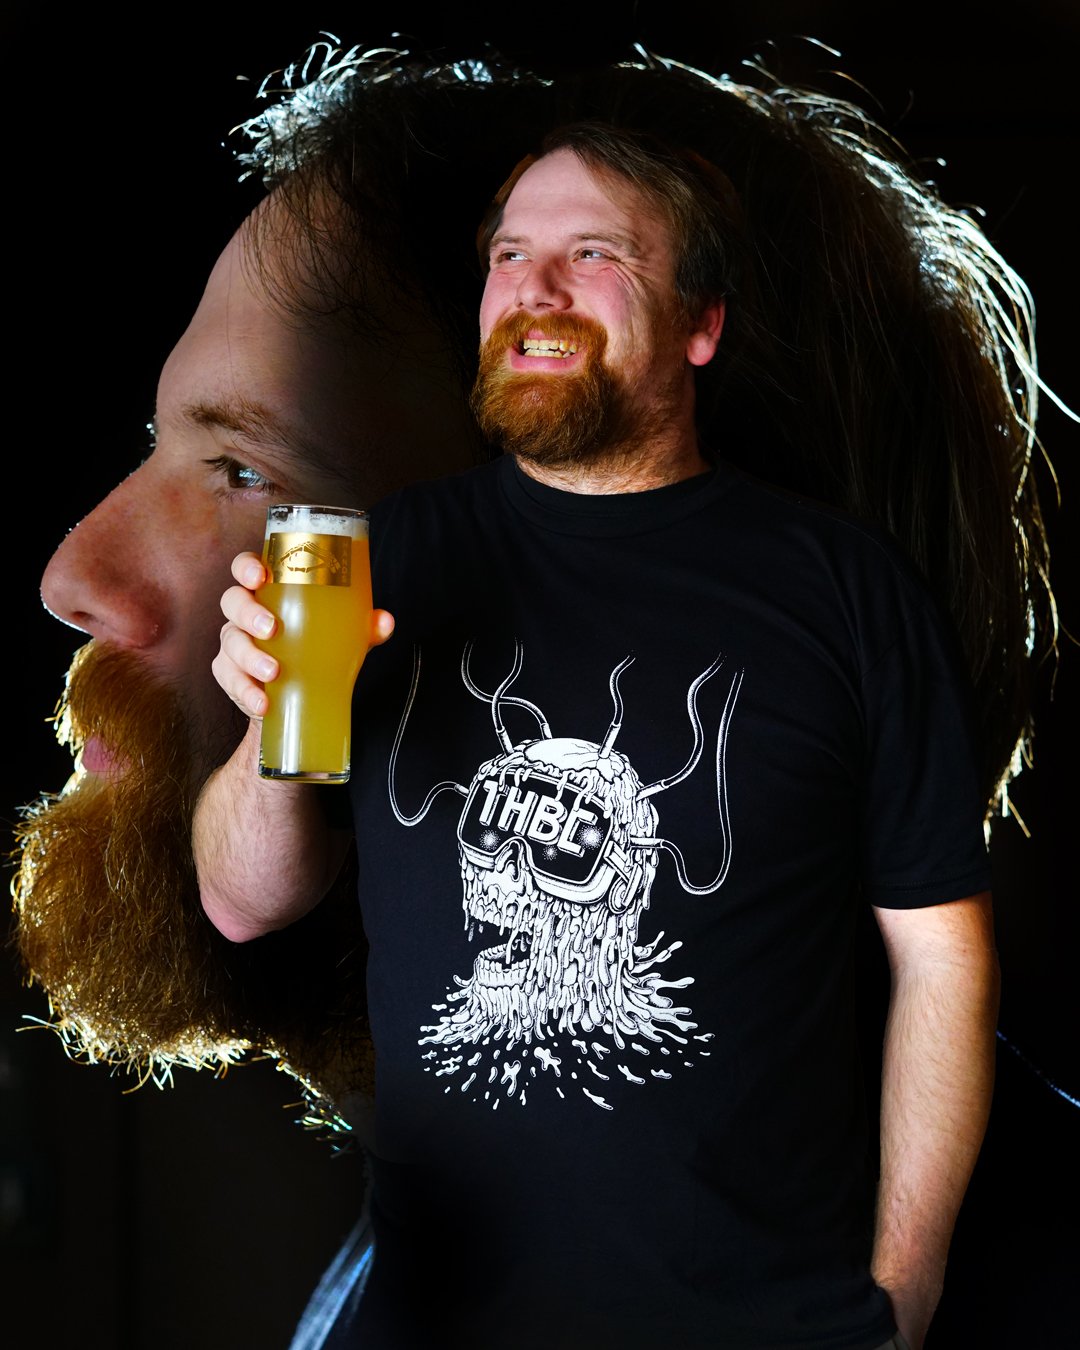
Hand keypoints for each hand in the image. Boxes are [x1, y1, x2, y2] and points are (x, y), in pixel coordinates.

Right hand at [212, 550, 394, 717]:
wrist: (300, 697)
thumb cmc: (317, 649)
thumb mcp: (343, 636)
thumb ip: (363, 627)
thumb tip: (385, 621)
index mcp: (270, 593)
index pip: (247, 568)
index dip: (246, 567)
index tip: (260, 576)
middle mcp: (245, 614)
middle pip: (232, 601)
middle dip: (248, 612)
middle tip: (271, 628)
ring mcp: (234, 644)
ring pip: (231, 642)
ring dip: (250, 656)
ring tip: (273, 672)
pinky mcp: (231, 675)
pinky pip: (230, 679)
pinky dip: (246, 691)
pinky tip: (262, 702)